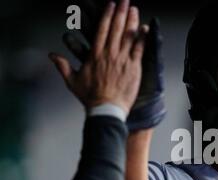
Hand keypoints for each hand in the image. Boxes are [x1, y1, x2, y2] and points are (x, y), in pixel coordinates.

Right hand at [50, 0, 146, 114]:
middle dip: (121, 12)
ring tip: (134, 9)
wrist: (106, 110)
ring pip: (128, 36)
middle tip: (125, 1)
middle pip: (116, 28)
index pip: (102, 30)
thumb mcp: (72, 81)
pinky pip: (139, 50)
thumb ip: (62, 66)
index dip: (107, 15)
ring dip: (132, 20)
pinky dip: (142, 38)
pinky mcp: (133, 68)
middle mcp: (109, 54)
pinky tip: (145, 28)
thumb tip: (51, 56)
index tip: (111, 5)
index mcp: (95, 55)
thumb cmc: (91, 98)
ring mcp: (122, 60)